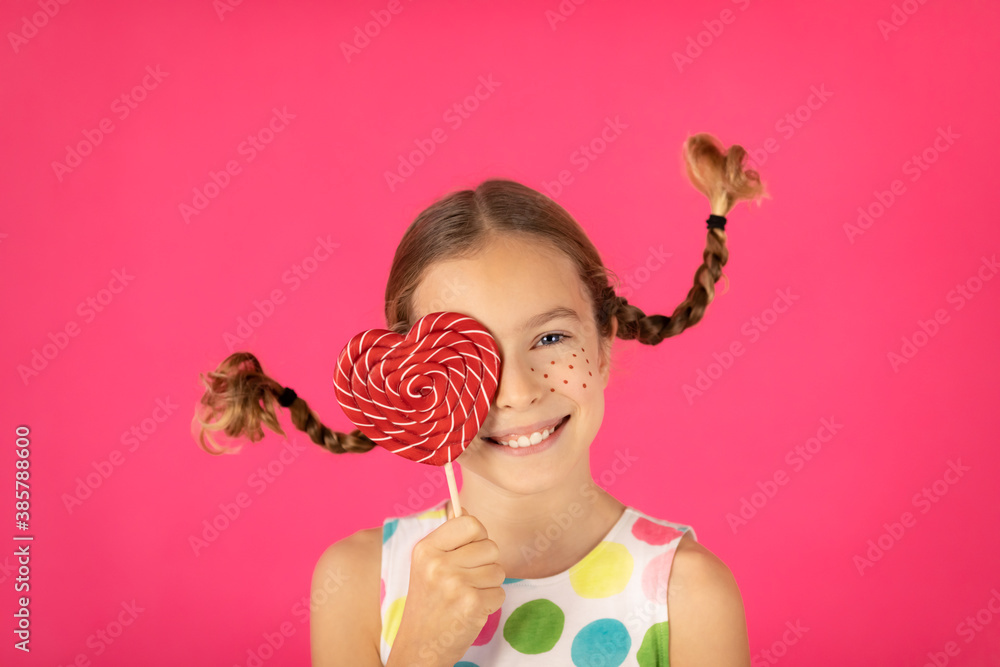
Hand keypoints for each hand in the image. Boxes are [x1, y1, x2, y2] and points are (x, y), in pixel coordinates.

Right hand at [387, 508, 505, 665]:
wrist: (419, 646)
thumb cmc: (428, 602)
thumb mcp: (425, 564)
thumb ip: (446, 537)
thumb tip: (459, 504)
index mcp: (426, 549)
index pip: (470, 522)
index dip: (477, 535)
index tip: (469, 548)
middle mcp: (438, 564)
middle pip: (490, 546)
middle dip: (485, 563)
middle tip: (465, 579)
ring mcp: (456, 584)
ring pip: (498, 569)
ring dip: (488, 584)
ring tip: (466, 595)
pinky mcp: (472, 604)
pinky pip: (500, 592)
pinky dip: (491, 602)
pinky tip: (471, 609)